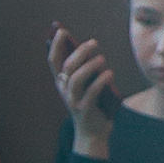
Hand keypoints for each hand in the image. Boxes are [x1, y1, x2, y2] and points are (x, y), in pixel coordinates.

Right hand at [47, 24, 116, 155]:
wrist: (93, 132)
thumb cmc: (92, 103)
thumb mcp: (86, 84)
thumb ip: (85, 69)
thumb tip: (89, 48)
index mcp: (62, 82)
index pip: (53, 60)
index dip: (55, 45)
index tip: (61, 30)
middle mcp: (64, 90)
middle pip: (67, 67)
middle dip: (79, 52)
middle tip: (94, 43)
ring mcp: (72, 100)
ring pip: (76, 79)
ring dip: (89, 67)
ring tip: (102, 58)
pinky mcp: (84, 109)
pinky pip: (91, 93)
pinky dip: (100, 82)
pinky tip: (109, 73)